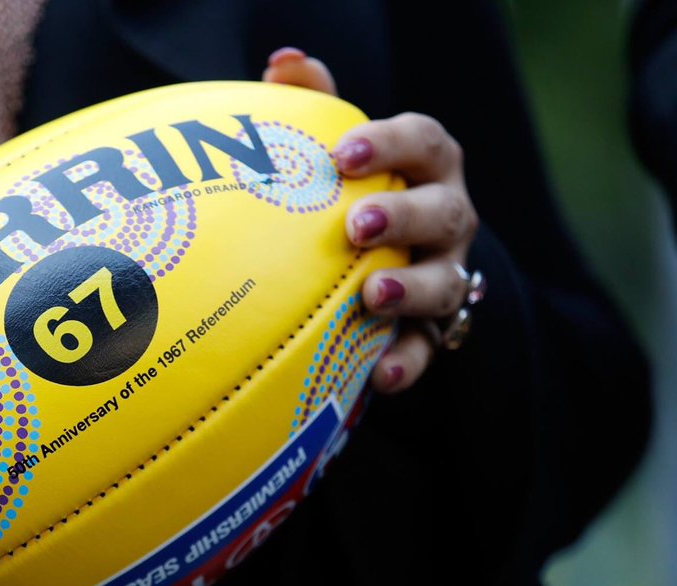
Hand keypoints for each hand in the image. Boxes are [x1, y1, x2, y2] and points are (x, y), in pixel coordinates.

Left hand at [264, 48, 478, 392]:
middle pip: (442, 212)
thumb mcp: (338, 146)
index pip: (422, 141)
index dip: (387, 144)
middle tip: (356, 225)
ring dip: (411, 290)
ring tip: (371, 296)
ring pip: (445, 282)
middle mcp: (447, 217)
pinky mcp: (432, 327)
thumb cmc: (352, 190)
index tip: (341, 154)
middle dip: (403, 217)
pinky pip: (427, 348)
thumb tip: (284, 60)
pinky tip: (380, 379)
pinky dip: (408, 363)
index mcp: (425, 165)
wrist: (384, 256)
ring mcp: (446, 273)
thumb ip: (314, 103)